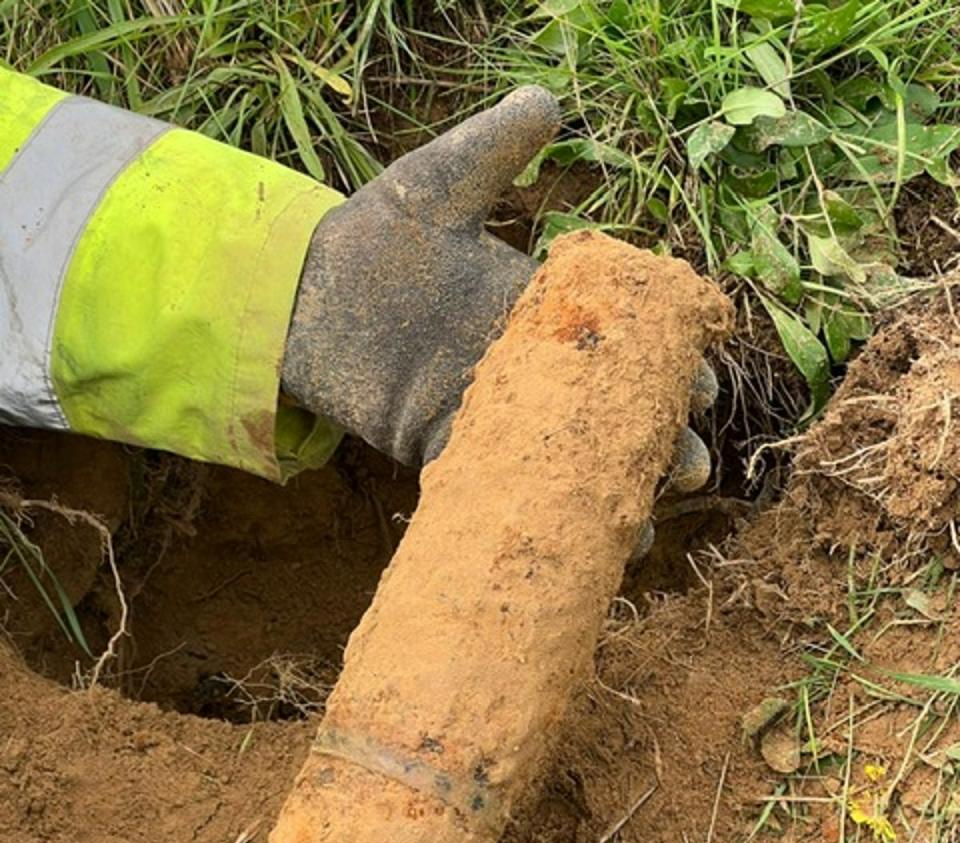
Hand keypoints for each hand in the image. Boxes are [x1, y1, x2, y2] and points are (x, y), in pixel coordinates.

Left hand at [281, 86, 715, 492]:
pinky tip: (568, 542)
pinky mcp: (445, 446)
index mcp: (538, 307)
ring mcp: (488, 410)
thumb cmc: (374, 237)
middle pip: (605, 408)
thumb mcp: (438, 186)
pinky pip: (498, 484)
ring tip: (640, 526)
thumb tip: (548, 102)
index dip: (667, 362)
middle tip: (687, 467)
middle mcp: (523, 365)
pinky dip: (534, 511)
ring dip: (603, 492)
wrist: (301, 296)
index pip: (622, 336)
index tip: (701, 384)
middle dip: (653, 441)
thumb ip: (494, 151)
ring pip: (562, 457)